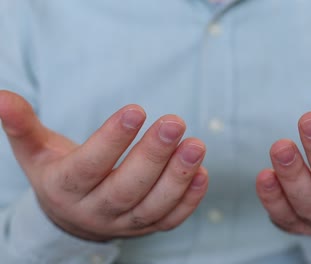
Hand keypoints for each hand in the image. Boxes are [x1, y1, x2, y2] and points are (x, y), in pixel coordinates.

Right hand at [0, 90, 207, 240]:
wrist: (74, 215)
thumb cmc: (59, 172)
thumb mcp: (37, 151)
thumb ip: (22, 126)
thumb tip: (1, 97)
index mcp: (65, 188)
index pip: (88, 166)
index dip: (111, 141)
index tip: (136, 110)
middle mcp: (95, 211)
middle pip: (126, 188)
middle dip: (152, 156)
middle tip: (175, 122)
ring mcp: (124, 224)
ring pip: (152, 206)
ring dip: (178, 177)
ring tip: (196, 145)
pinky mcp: (147, 228)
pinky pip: (170, 220)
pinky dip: (189, 201)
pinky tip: (202, 172)